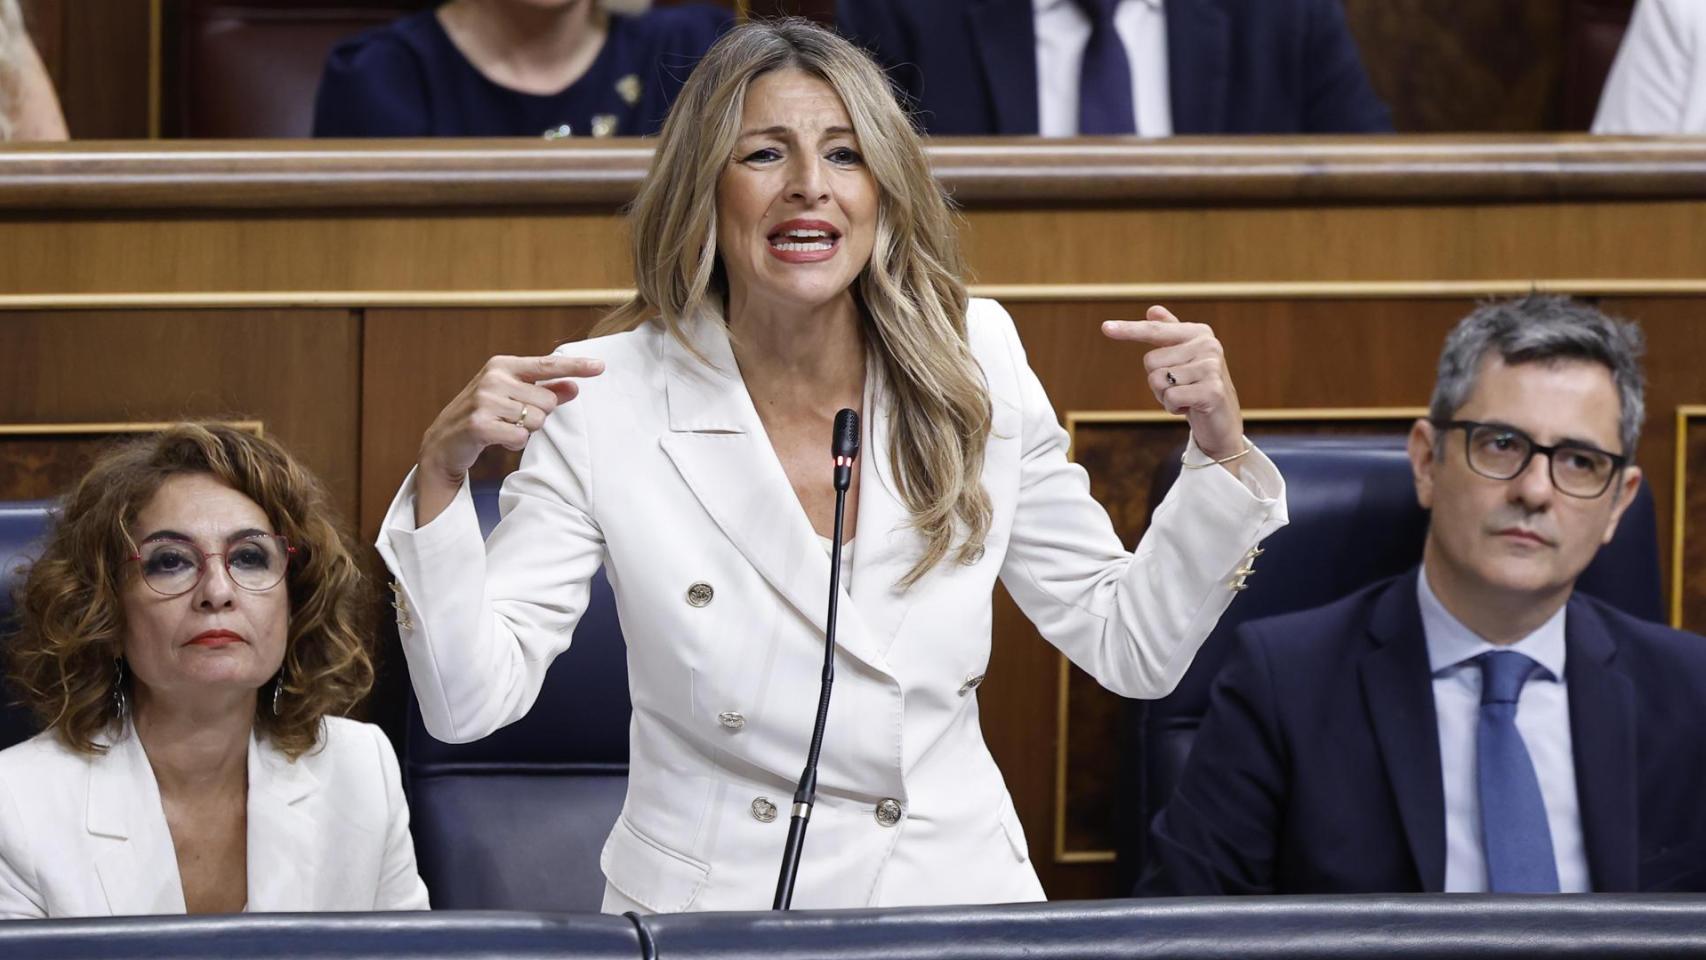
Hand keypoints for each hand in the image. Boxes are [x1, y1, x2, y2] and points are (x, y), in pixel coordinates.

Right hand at [415, 354, 604, 523]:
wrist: (444, 442)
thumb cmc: (484, 415)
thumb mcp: (512, 397)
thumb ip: (544, 391)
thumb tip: (574, 387)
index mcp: (502, 365)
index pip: (547, 364)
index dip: (576, 366)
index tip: (601, 367)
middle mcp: (494, 378)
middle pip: (548, 401)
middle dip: (538, 415)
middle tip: (513, 418)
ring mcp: (485, 400)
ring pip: (537, 420)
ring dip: (526, 430)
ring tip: (503, 427)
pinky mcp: (480, 424)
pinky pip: (521, 438)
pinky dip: (515, 443)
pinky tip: (497, 439)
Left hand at [1102, 305, 1243, 459]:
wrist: (1222, 420)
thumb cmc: (1197, 386)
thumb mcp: (1183, 358)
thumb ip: (1169, 332)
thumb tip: (1153, 309)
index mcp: (1198, 332)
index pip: (1155, 329)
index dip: (1129, 329)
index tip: (1105, 327)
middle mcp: (1208, 345)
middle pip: (1150, 361)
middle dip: (1158, 381)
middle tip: (1181, 386)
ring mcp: (1211, 367)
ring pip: (1158, 381)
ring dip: (1165, 396)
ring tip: (1187, 396)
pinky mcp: (1212, 391)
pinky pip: (1170, 397)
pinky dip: (1174, 407)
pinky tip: (1191, 407)